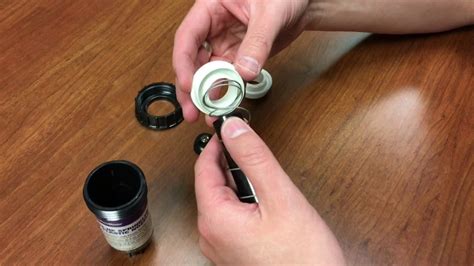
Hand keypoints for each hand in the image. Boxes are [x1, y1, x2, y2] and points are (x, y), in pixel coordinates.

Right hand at [173, 0, 314, 121]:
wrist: (303, 4)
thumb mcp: (269, 14)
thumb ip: (257, 43)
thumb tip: (244, 71)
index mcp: (210, 8)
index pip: (187, 37)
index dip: (183, 62)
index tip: (188, 84)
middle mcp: (212, 28)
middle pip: (192, 59)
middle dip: (190, 86)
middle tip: (192, 110)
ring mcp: (224, 44)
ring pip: (207, 72)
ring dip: (205, 93)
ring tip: (206, 113)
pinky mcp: (237, 58)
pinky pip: (227, 77)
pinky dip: (225, 92)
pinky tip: (224, 105)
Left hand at [194, 117, 344, 263]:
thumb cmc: (302, 255)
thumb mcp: (280, 196)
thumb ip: (254, 158)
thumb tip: (234, 128)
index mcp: (214, 219)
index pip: (203, 168)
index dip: (217, 144)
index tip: (229, 127)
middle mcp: (210, 235)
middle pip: (212, 184)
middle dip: (231, 164)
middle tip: (253, 150)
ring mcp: (220, 247)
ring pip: (223, 201)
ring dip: (239, 184)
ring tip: (266, 181)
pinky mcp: (233, 253)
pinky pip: (231, 218)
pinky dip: (244, 203)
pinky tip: (266, 206)